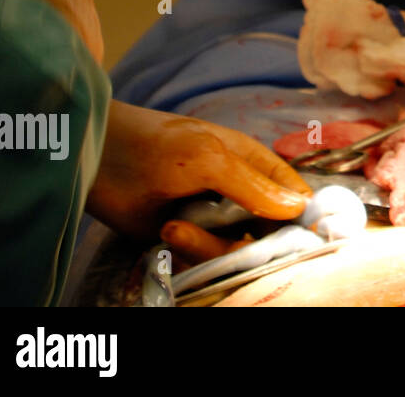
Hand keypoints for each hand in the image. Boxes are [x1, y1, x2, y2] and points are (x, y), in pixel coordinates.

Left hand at [87, 101, 311, 240]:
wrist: (94, 161)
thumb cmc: (156, 145)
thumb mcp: (210, 158)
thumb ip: (254, 186)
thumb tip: (299, 208)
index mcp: (252, 163)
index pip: (294, 191)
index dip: (304, 212)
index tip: (309, 235)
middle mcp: (238, 193)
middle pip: (270, 229)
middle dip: (256, 240)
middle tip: (238, 242)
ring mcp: (211, 218)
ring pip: (237, 248)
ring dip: (210, 245)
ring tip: (177, 228)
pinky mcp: (186, 240)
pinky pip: (206, 259)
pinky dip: (191, 250)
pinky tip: (168, 233)